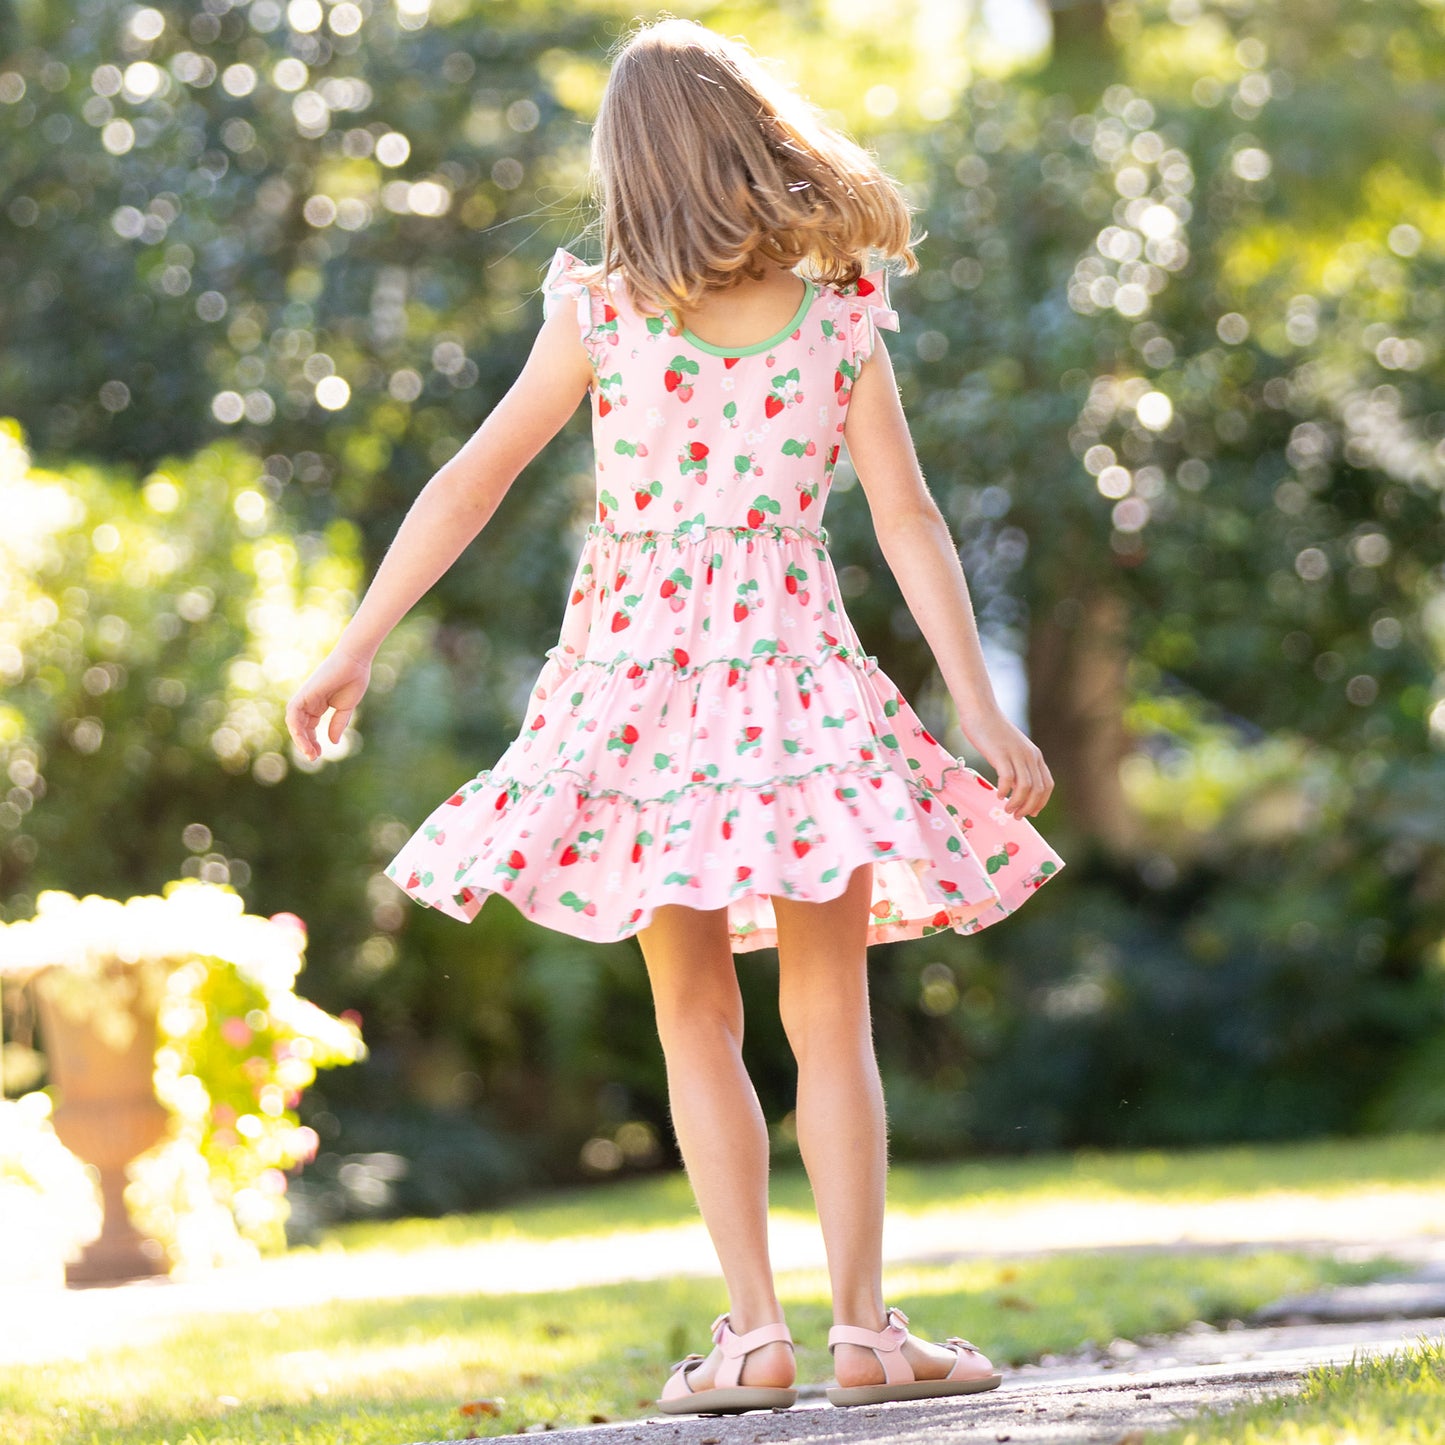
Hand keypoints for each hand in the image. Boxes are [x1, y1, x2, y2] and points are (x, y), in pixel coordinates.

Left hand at [285, 644, 371, 762]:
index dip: (313, 742)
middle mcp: (309, 702)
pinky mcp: (304, 695)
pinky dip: (296, 728)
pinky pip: (293, 714)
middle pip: (301, 727)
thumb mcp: (346, 708)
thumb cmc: (354, 679)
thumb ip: (337, 724)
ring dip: (300, 739)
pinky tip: (304, 740)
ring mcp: (305, 698)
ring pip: (295, 723)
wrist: (355, 662)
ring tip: (309, 753)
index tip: (319, 754)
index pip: (310, 727)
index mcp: (318, 705)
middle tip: (314, 758)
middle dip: (306, 744)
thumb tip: (332, 742)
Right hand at [956, 703, 1053, 819]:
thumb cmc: (992, 731)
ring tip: (1007, 810)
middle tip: (1016, 816)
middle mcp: (1030, 756)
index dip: (1041, 802)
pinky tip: (998, 795)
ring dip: (1017, 803)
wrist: (981, 711)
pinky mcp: (1001, 754)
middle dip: (1029, 807)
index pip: (1047, 785)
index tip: (1031, 813)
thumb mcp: (1012, 749)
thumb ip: (1018, 764)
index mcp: (1035, 755)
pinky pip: (1008, 779)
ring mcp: (1016, 754)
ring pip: (1025, 787)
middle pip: (1037, 789)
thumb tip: (1016, 785)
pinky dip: (1005, 791)